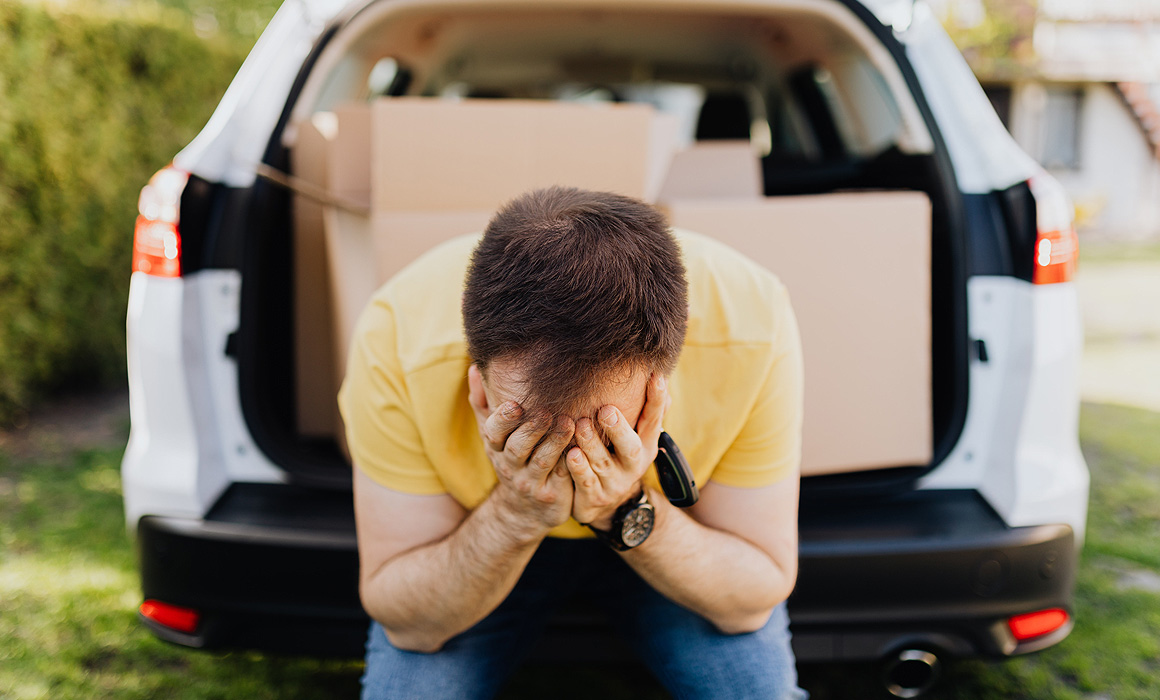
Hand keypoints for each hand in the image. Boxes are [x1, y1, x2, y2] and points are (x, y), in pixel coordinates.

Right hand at [468, 365, 574, 536]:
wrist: (524, 510)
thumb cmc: (512, 460)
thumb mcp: (493, 436)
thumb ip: (483, 402)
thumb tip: (473, 367)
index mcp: (495, 448)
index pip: (493, 433)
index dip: (503, 420)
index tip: (514, 404)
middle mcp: (509, 466)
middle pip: (517, 447)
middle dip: (531, 429)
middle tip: (547, 411)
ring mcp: (530, 482)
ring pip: (542, 461)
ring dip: (555, 441)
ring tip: (568, 422)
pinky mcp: (551, 495)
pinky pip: (562, 476)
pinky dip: (571, 461)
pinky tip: (583, 444)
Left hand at [567, 373, 669, 529]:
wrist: (604, 503)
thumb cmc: (617, 456)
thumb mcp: (635, 436)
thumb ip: (646, 411)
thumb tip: (661, 376)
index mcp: (645, 445)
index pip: (654, 419)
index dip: (656, 399)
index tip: (656, 377)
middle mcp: (634, 464)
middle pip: (630, 447)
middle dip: (619, 429)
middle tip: (606, 410)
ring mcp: (615, 483)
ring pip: (603, 463)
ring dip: (592, 443)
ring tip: (580, 425)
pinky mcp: (595, 497)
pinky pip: (585, 482)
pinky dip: (579, 468)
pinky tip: (571, 454)